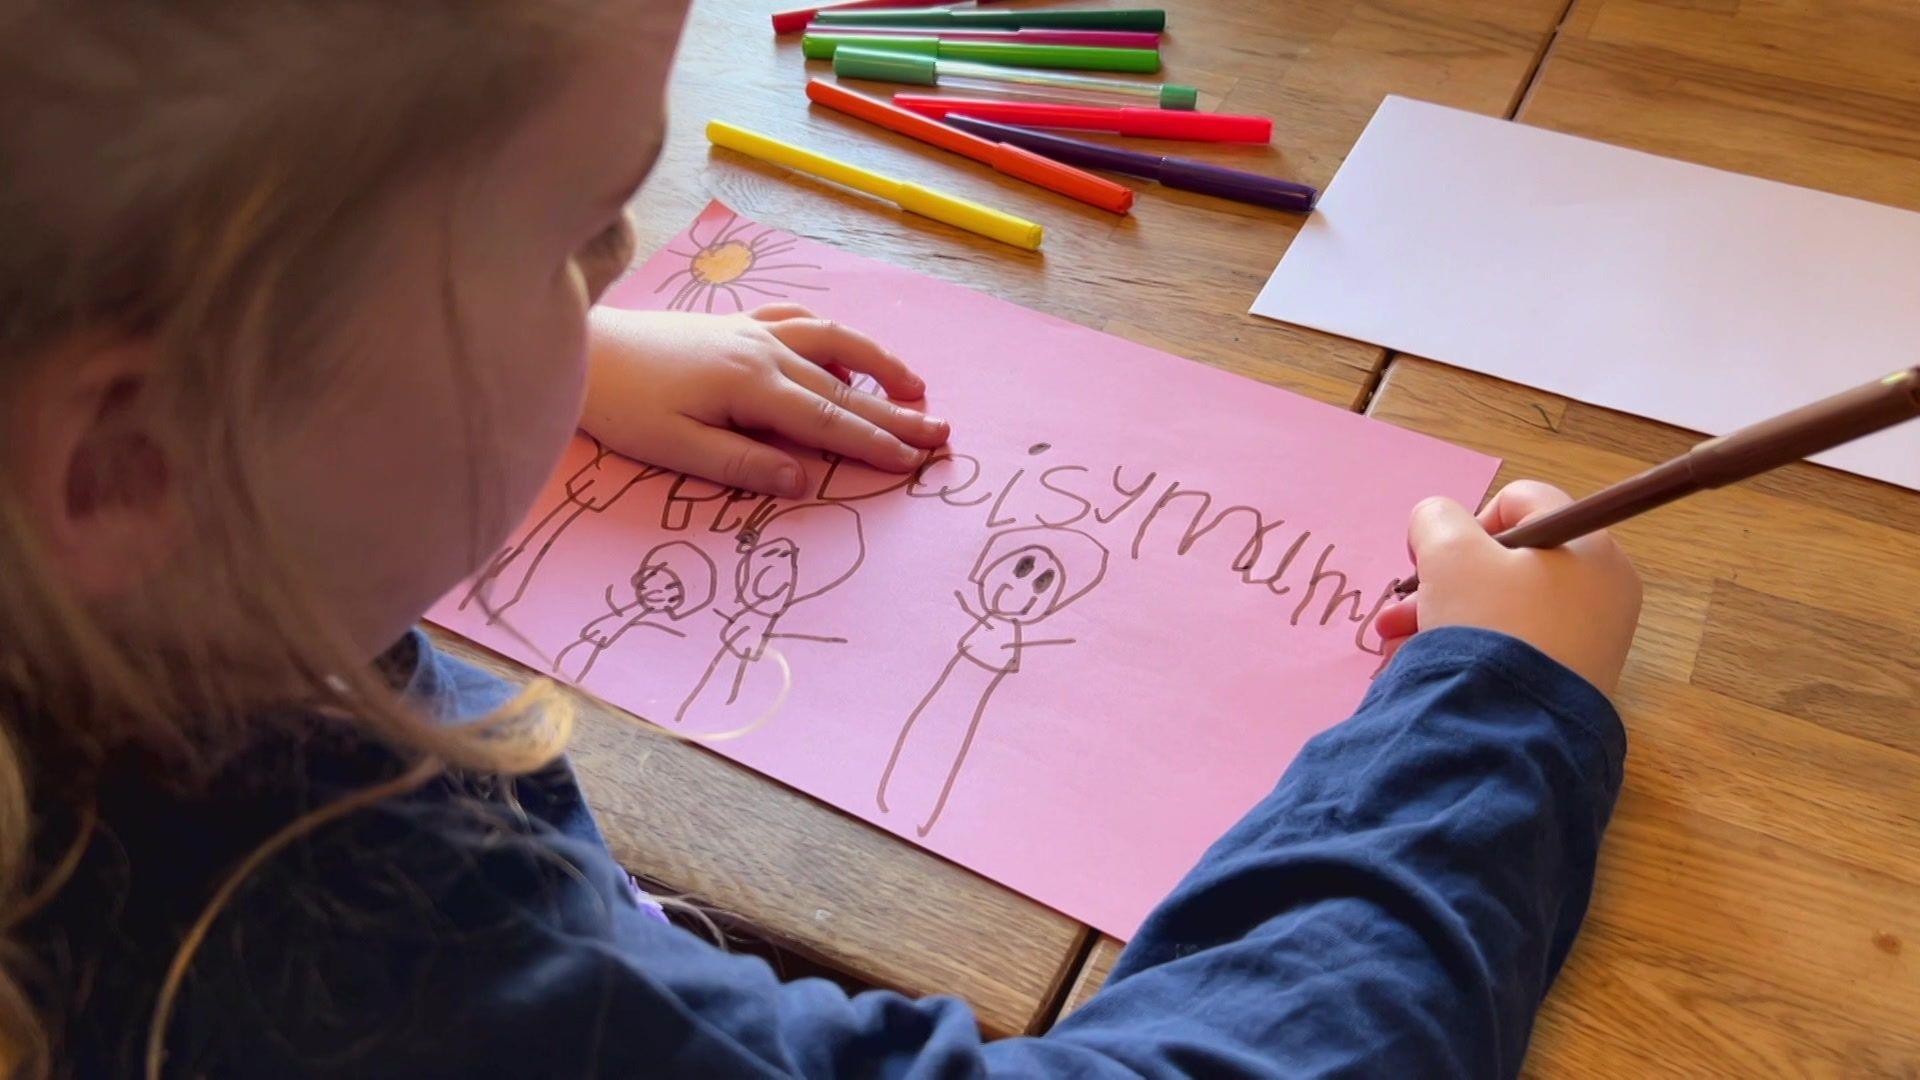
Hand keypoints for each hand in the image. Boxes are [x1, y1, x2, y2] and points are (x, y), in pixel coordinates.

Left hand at [579, 303, 949, 497]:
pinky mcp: (736, 324)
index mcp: (752, 386)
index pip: (829, 422)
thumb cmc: (621, 405)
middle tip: (944, 434)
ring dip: (879, 364)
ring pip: (832, 344)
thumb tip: (804, 482)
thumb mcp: (676, 449)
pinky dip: (833, 337)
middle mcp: (763, 351)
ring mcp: (752, 332)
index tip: (917, 461)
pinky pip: (799, 322)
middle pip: (844, 387)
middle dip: (897, 413)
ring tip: (916, 388)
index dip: (876, 444)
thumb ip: (742, 465)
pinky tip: (847, 352)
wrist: (583, 348)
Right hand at [1373, 480, 1641, 693]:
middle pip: (1510, 560)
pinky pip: (1516, 643)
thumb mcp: (1449, 553)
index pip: (1523, 502)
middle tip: (1403, 605)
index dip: (1469, 522)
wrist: (1513, 729)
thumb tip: (1436, 524)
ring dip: (1446, 612)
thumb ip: (1436, 518)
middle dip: (1445, 578)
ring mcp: (1592, 638)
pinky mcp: (1572, 678)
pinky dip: (1472, 645)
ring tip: (1396, 642)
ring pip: (1505, 604)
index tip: (1437, 557)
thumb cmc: (1488, 624)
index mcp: (1589, 546)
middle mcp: (1603, 588)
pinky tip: (1426, 663)